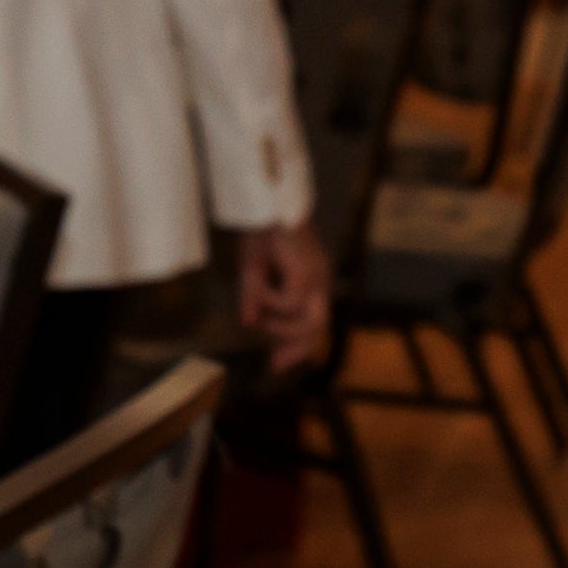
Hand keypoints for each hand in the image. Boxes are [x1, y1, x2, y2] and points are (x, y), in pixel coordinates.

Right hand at [232, 220, 331, 375]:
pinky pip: (289, 302)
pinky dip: (269, 299)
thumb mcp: (252, 270)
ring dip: (282, 327)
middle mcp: (320, 280)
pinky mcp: (306, 272)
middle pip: (319, 327)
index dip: (296, 345)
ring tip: (260, 319)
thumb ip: (252, 297)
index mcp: (312, 279)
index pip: (312, 322)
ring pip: (311, 321)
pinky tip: (256, 283)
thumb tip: (247, 323)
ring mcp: (316, 276)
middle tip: (274, 363)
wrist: (264, 204)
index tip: (275, 362)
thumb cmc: (260, 230)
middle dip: (297, 348)